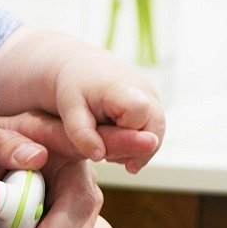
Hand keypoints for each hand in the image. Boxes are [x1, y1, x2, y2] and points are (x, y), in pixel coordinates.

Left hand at [55, 48, 164, 172]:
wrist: (83, 69)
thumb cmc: (74, 88)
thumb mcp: (70, 109)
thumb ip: (81, 133)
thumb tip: (99, 156)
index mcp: (124, 89)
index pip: (139, 115)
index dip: (127, 136)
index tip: (108, 151)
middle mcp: (146, 92)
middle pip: (155, 131)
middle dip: (133, 151)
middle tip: (108, 158)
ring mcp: (153, 99)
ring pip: (156, 135)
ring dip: (136, 150)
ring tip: (109, 153)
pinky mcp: (153, 107)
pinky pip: (152, 133)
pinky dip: (136, 144)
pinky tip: (115, 146)